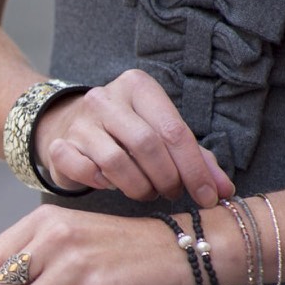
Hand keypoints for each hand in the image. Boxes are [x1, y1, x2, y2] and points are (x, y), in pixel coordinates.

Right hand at [35, 69, 233, 205]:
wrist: (68, 125)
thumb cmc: (126, 132)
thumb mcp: (161, 134)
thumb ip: (194, 158)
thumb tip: (224, 190)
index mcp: (138, 87)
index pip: (174, 130)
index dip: (195, 169)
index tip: (209, 198)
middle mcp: (106, 98)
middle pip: (147, 145)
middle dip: (167, 178)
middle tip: (171, 194)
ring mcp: (80, 121)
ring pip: (116, 161)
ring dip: (138, 187)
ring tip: (146, 192)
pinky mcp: (60, 145)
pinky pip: (85, 171)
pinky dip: (102, 185)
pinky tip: (110, 185)